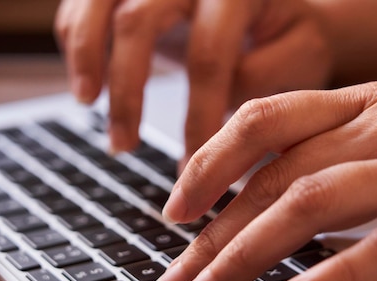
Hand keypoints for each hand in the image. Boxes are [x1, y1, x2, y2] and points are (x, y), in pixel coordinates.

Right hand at [55, 0, 331, 165]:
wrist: (273, 0)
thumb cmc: (289, 31)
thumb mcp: (302, 52)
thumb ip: (265, 81)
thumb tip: (217, 125)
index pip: (208, 57)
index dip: (197, 118)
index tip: (192, 168)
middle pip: (138, 21)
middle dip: (127, 91)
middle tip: (124, 146)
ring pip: (98, 3)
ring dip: (86, 57)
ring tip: (86, 103)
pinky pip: (82, 3)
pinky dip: (74, 38)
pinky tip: (87, 80)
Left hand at [155, 81, 376, 280]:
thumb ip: (326, 154)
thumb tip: (254, 200)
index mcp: (359, 103)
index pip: (261, 121)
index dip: (207, 164)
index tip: (175, 211)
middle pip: (274, 178)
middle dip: (214, 234)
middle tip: (179, 277)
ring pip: (312, 206)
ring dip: (249, 255)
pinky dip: (334, 274)